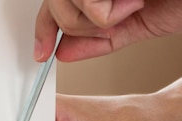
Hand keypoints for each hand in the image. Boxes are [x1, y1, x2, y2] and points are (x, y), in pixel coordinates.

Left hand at [35, 0, 181, 61]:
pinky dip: (111, 10)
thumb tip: (63, 52)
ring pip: (69, 6)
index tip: (41, 55)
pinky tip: (136, 0)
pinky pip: (91, 4)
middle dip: (82, 25)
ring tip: (134, 3)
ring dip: (101, 17)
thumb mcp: (140, 25)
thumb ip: (101, 38)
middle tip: (118, 16)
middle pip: (56, 8)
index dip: (43, 30)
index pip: (55, 9)